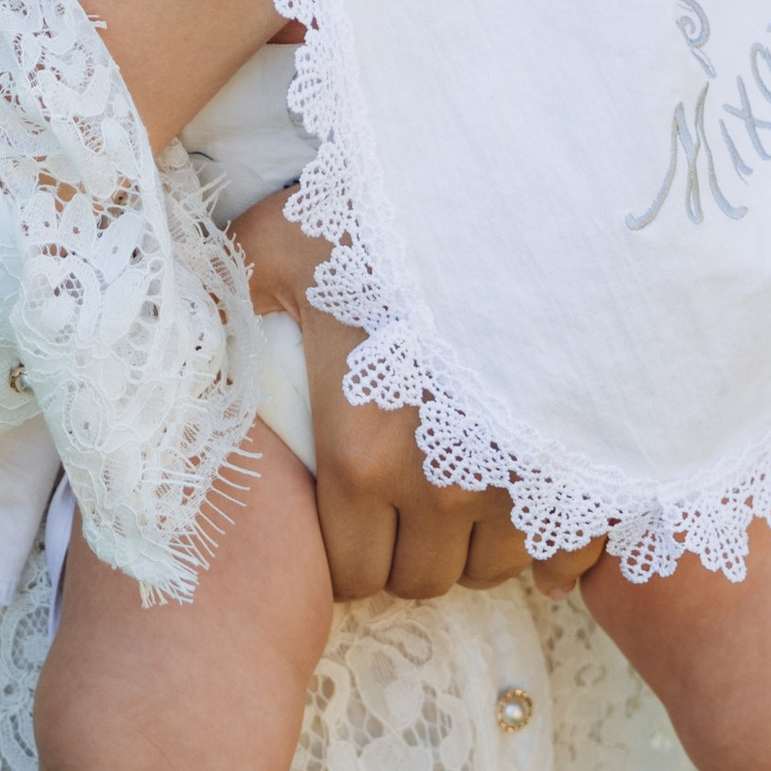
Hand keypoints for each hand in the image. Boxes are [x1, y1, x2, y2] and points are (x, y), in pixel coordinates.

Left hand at [228, 192, 534, 600]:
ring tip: (468, 488)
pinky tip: (541, 505)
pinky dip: (559, 540)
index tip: (357, 516)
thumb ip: (234, 287)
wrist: (506, 192)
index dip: (353, 553)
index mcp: (360, 455)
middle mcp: (438, 486)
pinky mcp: (581, 464)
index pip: (353, 573)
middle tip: (410, 502)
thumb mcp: (280, 242)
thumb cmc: (385, 217)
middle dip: (413, 549)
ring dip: (480, 538)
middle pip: (425, 579)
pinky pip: (572, 547)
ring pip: (495, 565)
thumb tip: (189, 306)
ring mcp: (517, 479)